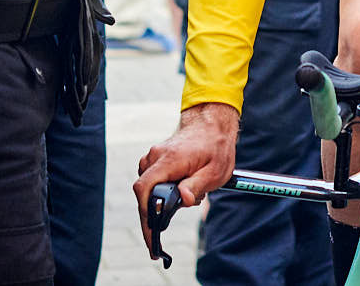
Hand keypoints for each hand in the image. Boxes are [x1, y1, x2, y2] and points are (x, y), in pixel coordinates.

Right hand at [135, 102, 238, 258]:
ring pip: (149, 187)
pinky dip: (164, 189)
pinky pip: (152, 180)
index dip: (145, 214)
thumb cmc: (215, 148)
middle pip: (144, 191)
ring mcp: (153, 156)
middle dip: (160, 209)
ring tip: (191, 192)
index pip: (144, 188)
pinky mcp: (155, 159)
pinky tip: (184, 186)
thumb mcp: (215, 171)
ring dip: (164, 198)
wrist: (211, 124)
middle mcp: (156, 156)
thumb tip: (183, 200)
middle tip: (186, 206)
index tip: (151, 234)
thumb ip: (197, 186)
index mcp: (169, 160)